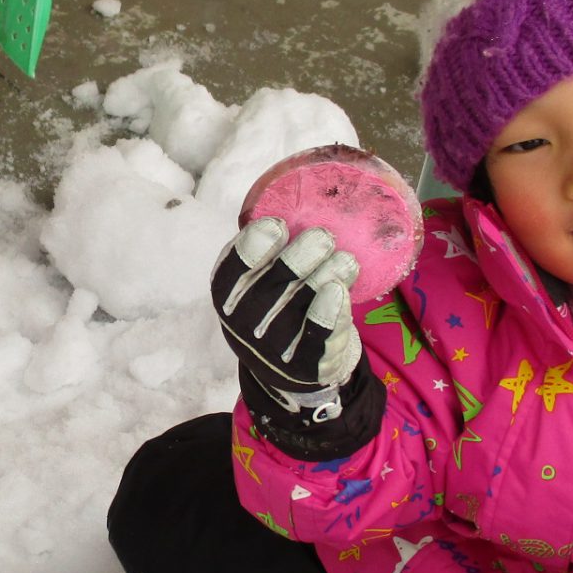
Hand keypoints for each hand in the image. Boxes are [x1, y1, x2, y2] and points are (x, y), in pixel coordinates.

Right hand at [212, 219, 365, 453]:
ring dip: (327, 275)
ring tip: (345, 258)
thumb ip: (267, 251)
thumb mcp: (257, 281)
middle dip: (301, 256)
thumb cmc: (277, 306)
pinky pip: (319, 339)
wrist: (294, 368)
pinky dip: (330, 313)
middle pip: (272, 286)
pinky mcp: (307, 367)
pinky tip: (340, 290)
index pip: (231, 272)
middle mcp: (244, 325)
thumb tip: (292, 204)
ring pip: (301, 306)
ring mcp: (274, 350)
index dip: (253, 247)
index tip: (278, 225)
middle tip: (324, 236)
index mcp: (227, 297)